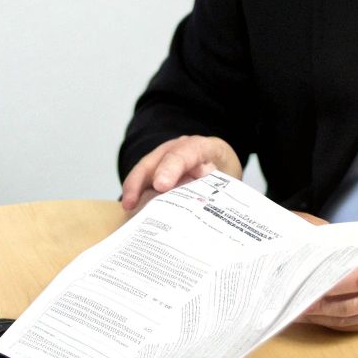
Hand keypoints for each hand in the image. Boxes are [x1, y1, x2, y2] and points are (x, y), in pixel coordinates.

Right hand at [119, 135, 242, 212]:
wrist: (221, 164)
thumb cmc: (225, 172)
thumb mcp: (229, 178)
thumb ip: (217, 186)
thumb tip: (199, 198)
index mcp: (203, 147)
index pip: (186, 153)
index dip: (171, 168)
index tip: (161, 186)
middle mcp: (179, 148)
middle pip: (156, 160)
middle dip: (141, 180)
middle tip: (132, 202)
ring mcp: (165, 157)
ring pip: (144, 169)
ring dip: (133, 188)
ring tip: (127, 207)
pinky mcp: (157, 170)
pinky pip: (143, 180)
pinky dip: (136, 194)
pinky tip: (130, 210)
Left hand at [298, 235, 357, 331]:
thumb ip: (338, 241)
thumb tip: (305, 244)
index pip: (357, 280)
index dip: (332, 287)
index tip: (307, 287)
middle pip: (351, 305)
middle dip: (321, 306)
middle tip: (296, 304)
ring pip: (349, 319)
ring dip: (321, 318)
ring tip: (299, 312)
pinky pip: (351, 326)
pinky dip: (330, 323)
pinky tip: (313, 317)